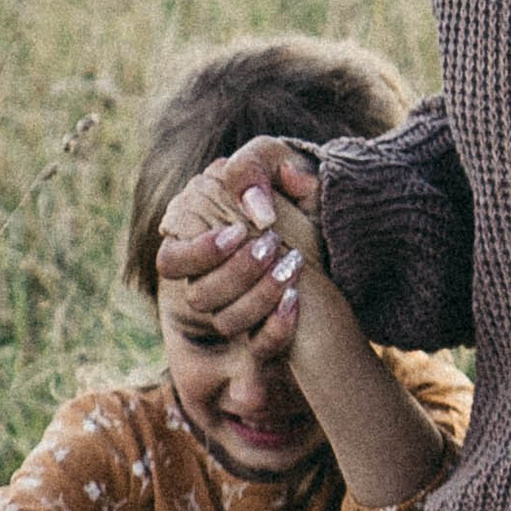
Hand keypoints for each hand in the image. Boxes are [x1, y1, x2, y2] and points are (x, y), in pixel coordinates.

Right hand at [156, 135, 324, 339]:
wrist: (339, 221)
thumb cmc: (297, 188)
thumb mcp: (280, 163)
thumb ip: (257, 167)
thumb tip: (255, 210)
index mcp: (199, 241)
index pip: (171, 262)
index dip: (198, 253)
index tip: (238, 234)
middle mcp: (211, 280)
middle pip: (198, 296)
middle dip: (236, 273)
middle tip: (273, 245)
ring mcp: (237, 309)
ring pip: (225, 322)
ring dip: (259, 296)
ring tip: (293, 266)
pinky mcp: (264, 331)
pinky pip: (259, 347)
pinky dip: (277, 327)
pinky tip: (297, 300)